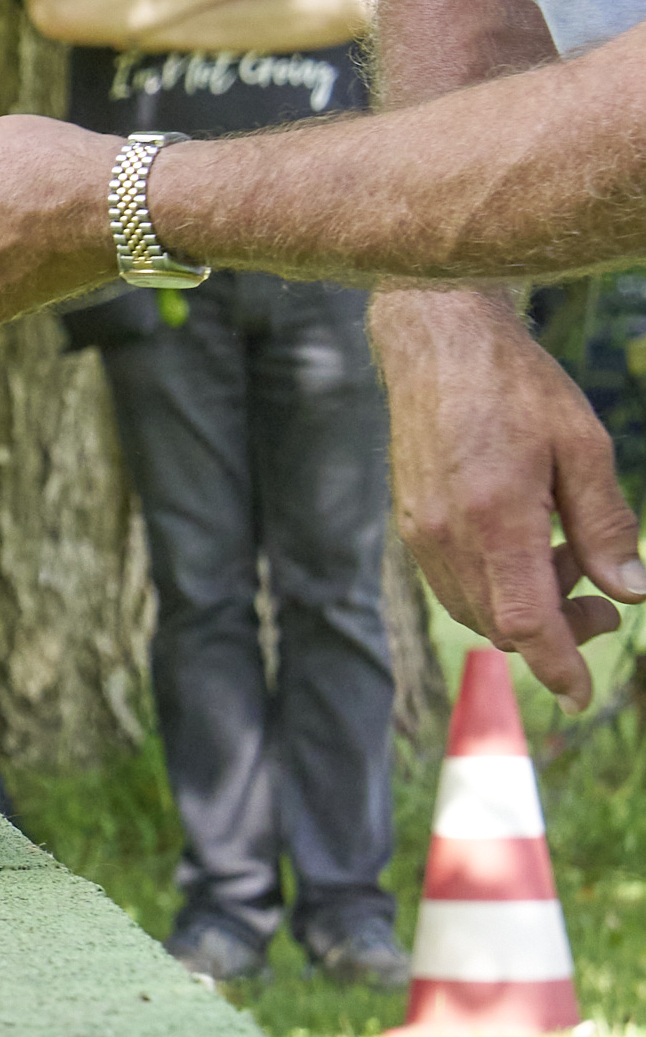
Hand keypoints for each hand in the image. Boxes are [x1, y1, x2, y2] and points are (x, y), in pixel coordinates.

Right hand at [373, 286, 645, 706]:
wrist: (437, 340)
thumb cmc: (516, 384)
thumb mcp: (582, 446)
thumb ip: (606, 526)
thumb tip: (632, 591)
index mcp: (496, 517)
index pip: (525, 623)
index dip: (558, 666)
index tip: (581, 696)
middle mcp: (448, 536)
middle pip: (502, 624)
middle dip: (557, 629)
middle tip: (602, 596)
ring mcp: (421, 533)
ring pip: (477, 609)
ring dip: (527, 606)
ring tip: (565, 555)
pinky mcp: (412, 524)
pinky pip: (455, 583)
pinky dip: (497, 585)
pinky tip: (526, 543)